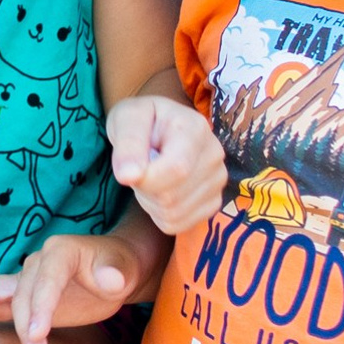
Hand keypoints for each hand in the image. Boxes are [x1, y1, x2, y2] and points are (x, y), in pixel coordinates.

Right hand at [0, 231, 145, 343]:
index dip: (41, 303)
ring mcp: (25, 280)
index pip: (46, 275)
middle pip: (21, 293)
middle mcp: (37, 262)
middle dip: (25, 327)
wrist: (113, 269)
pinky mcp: (22, 298)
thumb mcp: (124, 268)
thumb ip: (115, 272)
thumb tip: (108, 279)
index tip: (40, 334)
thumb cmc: (119, 267)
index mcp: (61, 251)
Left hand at [109, 93, 224, 234]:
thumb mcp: (126, 119)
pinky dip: (160, 214)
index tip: (127, 170)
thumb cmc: (139, 120)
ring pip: (173, 214)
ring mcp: (218, 180)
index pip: (177, 169)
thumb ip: (127, 143)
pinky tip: (160, 190)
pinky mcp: (213, 202)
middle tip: (140, 167)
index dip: (146, 179)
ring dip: (150, 201)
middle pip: (171, 196)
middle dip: (144, 188)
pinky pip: (177, 225)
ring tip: (151, 176)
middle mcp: (215, 154)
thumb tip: (128, 176)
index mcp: (196, 128)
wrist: (155, 128)